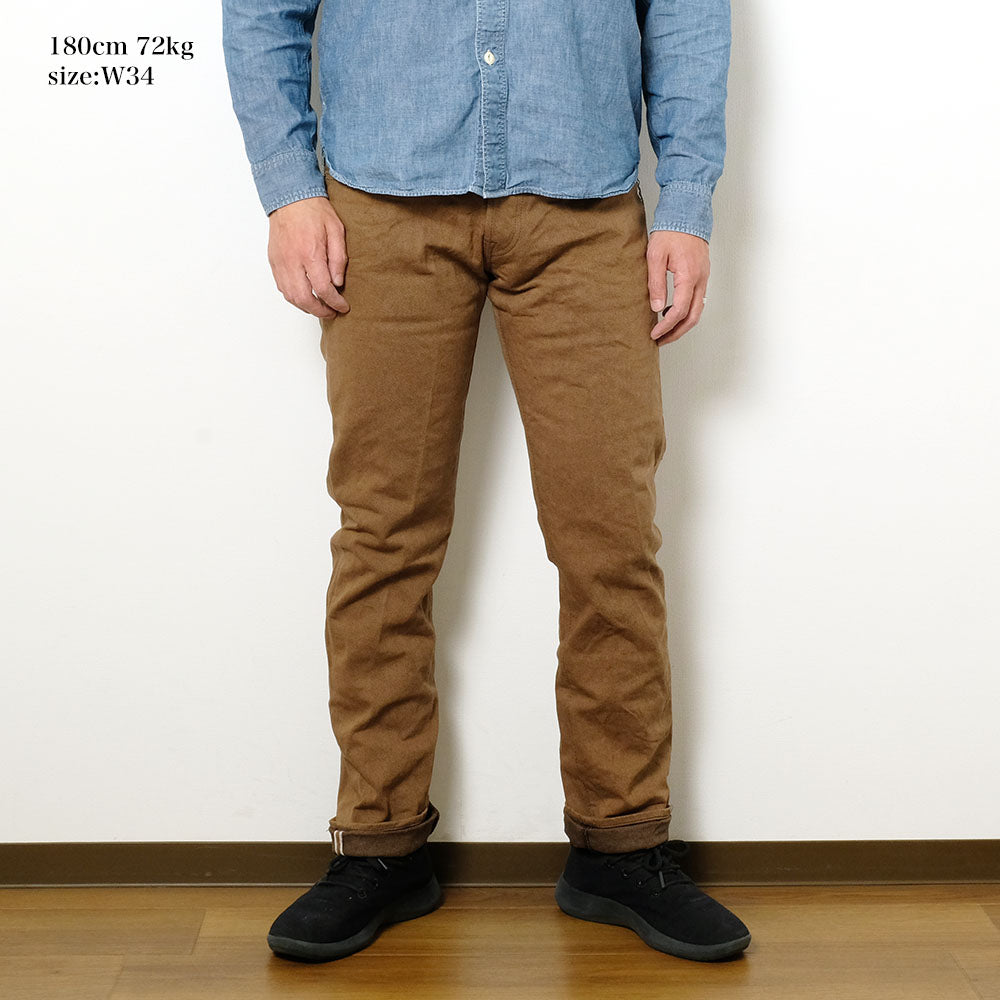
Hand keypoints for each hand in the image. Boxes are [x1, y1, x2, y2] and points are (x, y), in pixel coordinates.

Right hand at [267, 197, 349, 318]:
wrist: (290, 197)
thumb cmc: (315, 211)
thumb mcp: (336, 231)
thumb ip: (339, 259)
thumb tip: (337, 284)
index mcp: (310, 253)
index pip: (323, 289)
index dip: (335, 302)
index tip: (343, 306)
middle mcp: (292, 260)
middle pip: (304, 298)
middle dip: (320, 311)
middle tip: (332, 312)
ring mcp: (280, 262)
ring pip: (290, 296)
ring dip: (306, 307)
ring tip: (320, 307)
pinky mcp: (274, 262)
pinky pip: (282, 287)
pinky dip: (294, 297)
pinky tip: (305, 297)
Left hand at [646, 230, 709, 343]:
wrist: (686, 214)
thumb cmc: (671, 231)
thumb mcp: (656, 256)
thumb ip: (656, 283)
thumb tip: (657, 308)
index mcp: (689, 276)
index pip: (680, 311)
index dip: (666, 326)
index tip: (654, 334)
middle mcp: (700, 279)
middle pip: (693, 317)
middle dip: (676, 333)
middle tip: (661, 340)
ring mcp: (703, 278)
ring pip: (697, 310)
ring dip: (682, 324)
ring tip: (664, 330)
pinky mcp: (701, 275)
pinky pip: (697, 300)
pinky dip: (686, 312)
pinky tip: (670, 312)